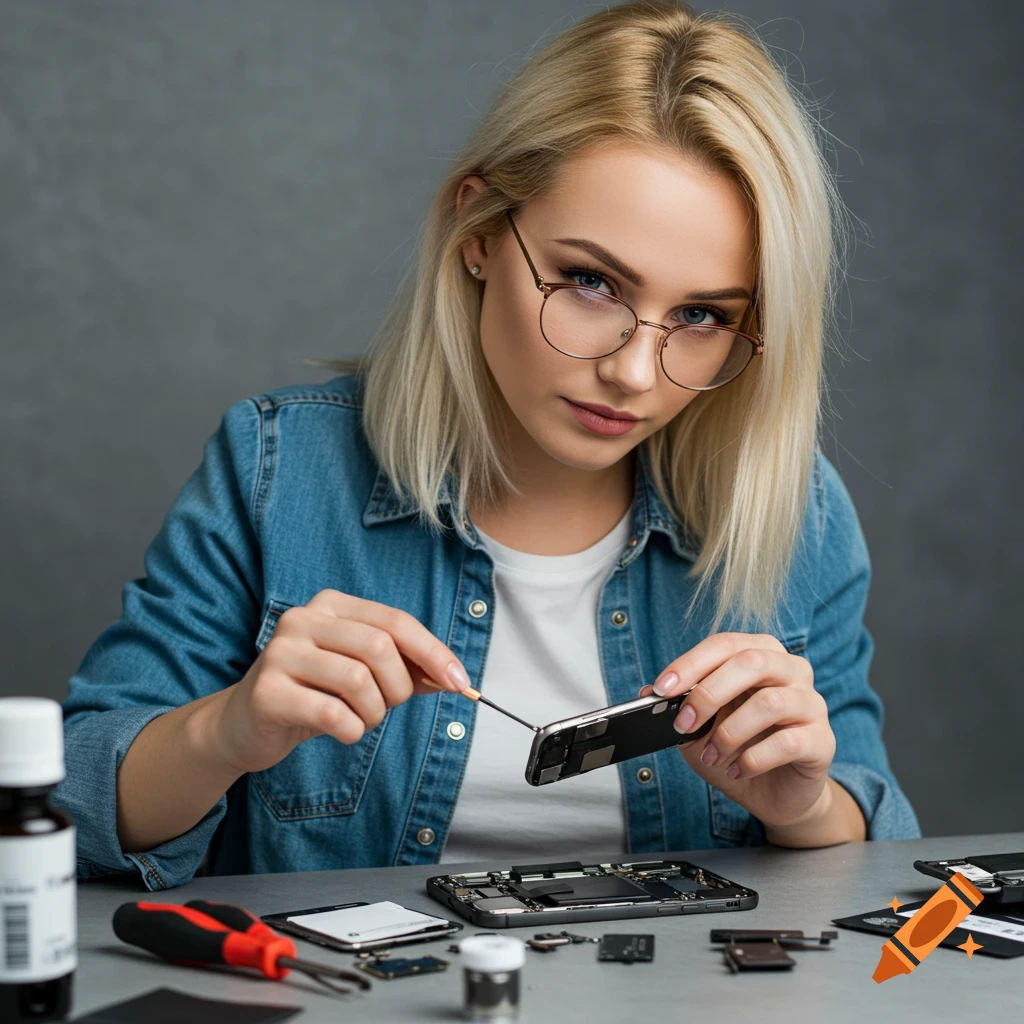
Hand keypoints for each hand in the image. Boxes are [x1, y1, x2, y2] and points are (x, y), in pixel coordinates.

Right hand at [199, 589, 471, 774]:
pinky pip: (331, 714)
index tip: (460, 683)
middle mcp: (303, 619)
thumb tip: (452, 677)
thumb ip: (404, 669)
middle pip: (380, 647)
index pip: (396, 621)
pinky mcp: (267, 692)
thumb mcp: (361, 674)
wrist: (244, 725)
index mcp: (331, 606)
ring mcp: (281, 653)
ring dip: (373, 712)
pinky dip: (350, 730)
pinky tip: (341, 731)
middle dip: (399, 687)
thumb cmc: (313, 694)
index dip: (433, 653)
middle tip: (388, 707)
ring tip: (360, 719)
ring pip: (358, 680)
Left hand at [639, 632, 834, 829]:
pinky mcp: (823, 740)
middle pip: (751, 662)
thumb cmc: (739, 749)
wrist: (776, 794)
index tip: (661, 689)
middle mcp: (792, 671)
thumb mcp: (700, 729)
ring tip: (711, 756)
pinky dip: (753, 759)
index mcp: (761, 655)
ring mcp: (812, 704)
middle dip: (709, 693)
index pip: (725, 644)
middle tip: (684, 724)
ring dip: (729, 733)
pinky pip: (788, 742)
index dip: (691, 663)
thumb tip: (647, 692)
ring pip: (769, 703)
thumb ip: (679, 707)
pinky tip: (738, 770)